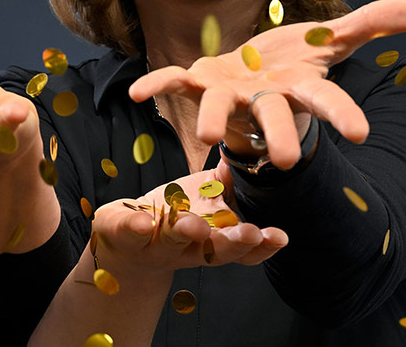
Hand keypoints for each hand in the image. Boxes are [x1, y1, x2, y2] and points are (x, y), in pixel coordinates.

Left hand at [92, 167, 286, 274]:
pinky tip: (142, 219)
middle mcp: (189, 248)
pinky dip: (136, 226)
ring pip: (173, 242)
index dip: (262, 245)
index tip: (279, 236)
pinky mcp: (125, 235)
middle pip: (215, 251)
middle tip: (250, 233)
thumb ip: (228, 182)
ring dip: (185, 232)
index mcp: (213, 240)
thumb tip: (256, 155)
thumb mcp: (205, 197)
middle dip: (233, 243)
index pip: (243, 248)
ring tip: (193, 224)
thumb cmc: (175, 214)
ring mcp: (156, 244)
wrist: (127, 239)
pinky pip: (130, 232)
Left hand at [128, 0, 405, 167]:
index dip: (342, 115)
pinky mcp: (196, 81)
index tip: (360, 133)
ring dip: (214, 120)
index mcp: (297, 88)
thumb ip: (372, 25)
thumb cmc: (291, 66)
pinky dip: (155, 85)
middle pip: (275, 118)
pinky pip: (172, 83)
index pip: (326, 101)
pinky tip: (135, 92)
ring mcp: (227, 94)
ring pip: (220, 108)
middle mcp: (261, 99)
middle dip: (282, 136)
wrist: (248, 80)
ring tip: (208, 135)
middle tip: (291, 160)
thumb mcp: (332, 40)